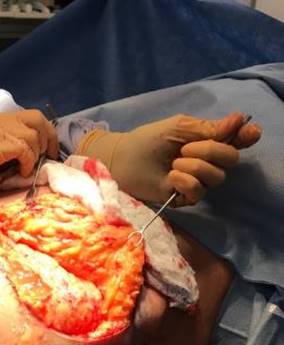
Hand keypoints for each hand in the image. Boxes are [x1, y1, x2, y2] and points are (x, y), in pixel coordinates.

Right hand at [0, 110, 58, 206]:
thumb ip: (5, 151)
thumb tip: (31, 161)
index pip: (32, 118)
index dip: (47, 136)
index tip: (48, 156)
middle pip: (38, 120)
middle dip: (48, 142)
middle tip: (44, 162)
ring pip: (33, 134)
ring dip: (36, 155)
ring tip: (26, 170)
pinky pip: (23, 148)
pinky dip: (28, 162)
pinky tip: (20, 173)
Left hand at [76, 112, 261, 205]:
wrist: (122, 161)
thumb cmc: (147, 141)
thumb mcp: (178, 128)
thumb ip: (208, 128)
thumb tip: (239, 120)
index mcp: (207, 141)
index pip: (235, 140)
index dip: (245, 136)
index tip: (248, 133)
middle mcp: (206, 162)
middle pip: (231, 159)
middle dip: (212, 151)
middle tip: (186, 149)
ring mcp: (196, 181)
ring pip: (216, 177)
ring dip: (195, 167)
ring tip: (174, 163)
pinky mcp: (184, 198)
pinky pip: (199, 191)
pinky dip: (186, 181)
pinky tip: (172, 177)